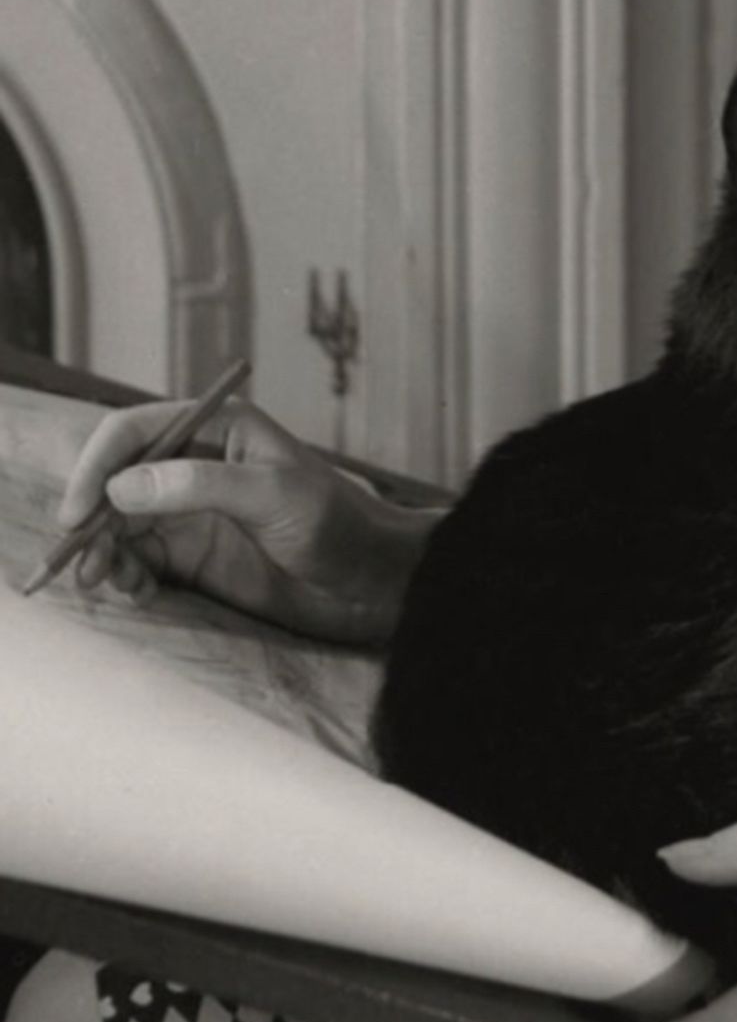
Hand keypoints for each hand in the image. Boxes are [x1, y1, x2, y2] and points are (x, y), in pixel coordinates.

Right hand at [55, 399, 432, 641]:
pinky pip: (139, 559)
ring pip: (120, 524)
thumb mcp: (273, 496)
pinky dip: (125, 574)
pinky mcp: (195, 555)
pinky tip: (137, 591)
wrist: (373, 579)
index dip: (96, 467)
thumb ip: (200, 485)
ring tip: (108, 581)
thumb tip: (122, 485)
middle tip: (85, 563)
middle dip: (91, 518)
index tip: (78, 514)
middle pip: (117, 481)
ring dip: (102, 550)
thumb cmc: (338, 524)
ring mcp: (193, 512)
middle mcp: (196, 465)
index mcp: (217, 430)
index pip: (134, 433)